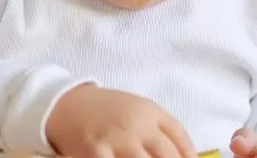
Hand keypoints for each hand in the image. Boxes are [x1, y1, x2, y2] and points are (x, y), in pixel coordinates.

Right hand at [46, 84, 197, 157]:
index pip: (181, 140)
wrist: (67, 104)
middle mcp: (137, 125)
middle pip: (168, 156)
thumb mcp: (138, 111)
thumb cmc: (108, 111)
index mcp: (151, 113)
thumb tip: (189, 157)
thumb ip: (161, 130)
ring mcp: (116, 140)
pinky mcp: (95, 152)